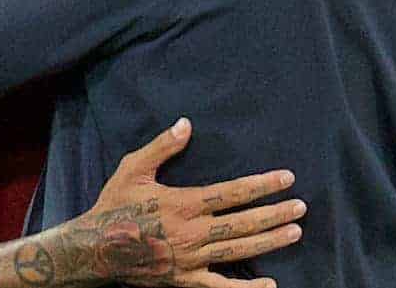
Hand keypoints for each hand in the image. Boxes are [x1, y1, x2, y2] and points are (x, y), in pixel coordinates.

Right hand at [65, 118, 304, 287]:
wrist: (94, 249)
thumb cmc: (114, 205)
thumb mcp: (132, 169)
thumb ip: (161, 147)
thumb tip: (186, 124)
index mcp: (183, 204)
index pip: (232, 193)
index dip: (262, 185)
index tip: (286, 178)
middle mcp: (192, 233)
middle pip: (243, 223)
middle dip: (275, 213)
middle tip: (301, 206)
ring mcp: (191, 260)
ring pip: (239, 252)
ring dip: (269, 242)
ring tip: (295, 232)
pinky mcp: (185, 280)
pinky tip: (271, 286)